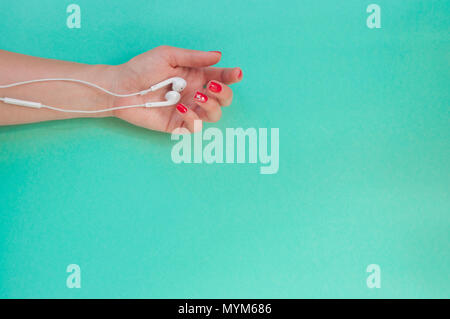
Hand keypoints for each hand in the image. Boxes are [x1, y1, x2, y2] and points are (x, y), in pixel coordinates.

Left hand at [109, 46, 242, 132]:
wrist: (121, 87)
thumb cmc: (141, 68)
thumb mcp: (168, 55)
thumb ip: (194, 57)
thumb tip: (218, 56)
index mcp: (196, 76)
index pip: (221, 78)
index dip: (232, 76)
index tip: (236, 73)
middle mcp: (195, 94)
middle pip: (224, 99)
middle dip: (224, 93)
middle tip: (212, 87)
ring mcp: (188, 110)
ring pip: (214, 114)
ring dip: (211, 106)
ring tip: (198, 96)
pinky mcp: (177, 124)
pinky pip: (194, 126)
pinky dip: (192, 117)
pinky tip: (180, 107)